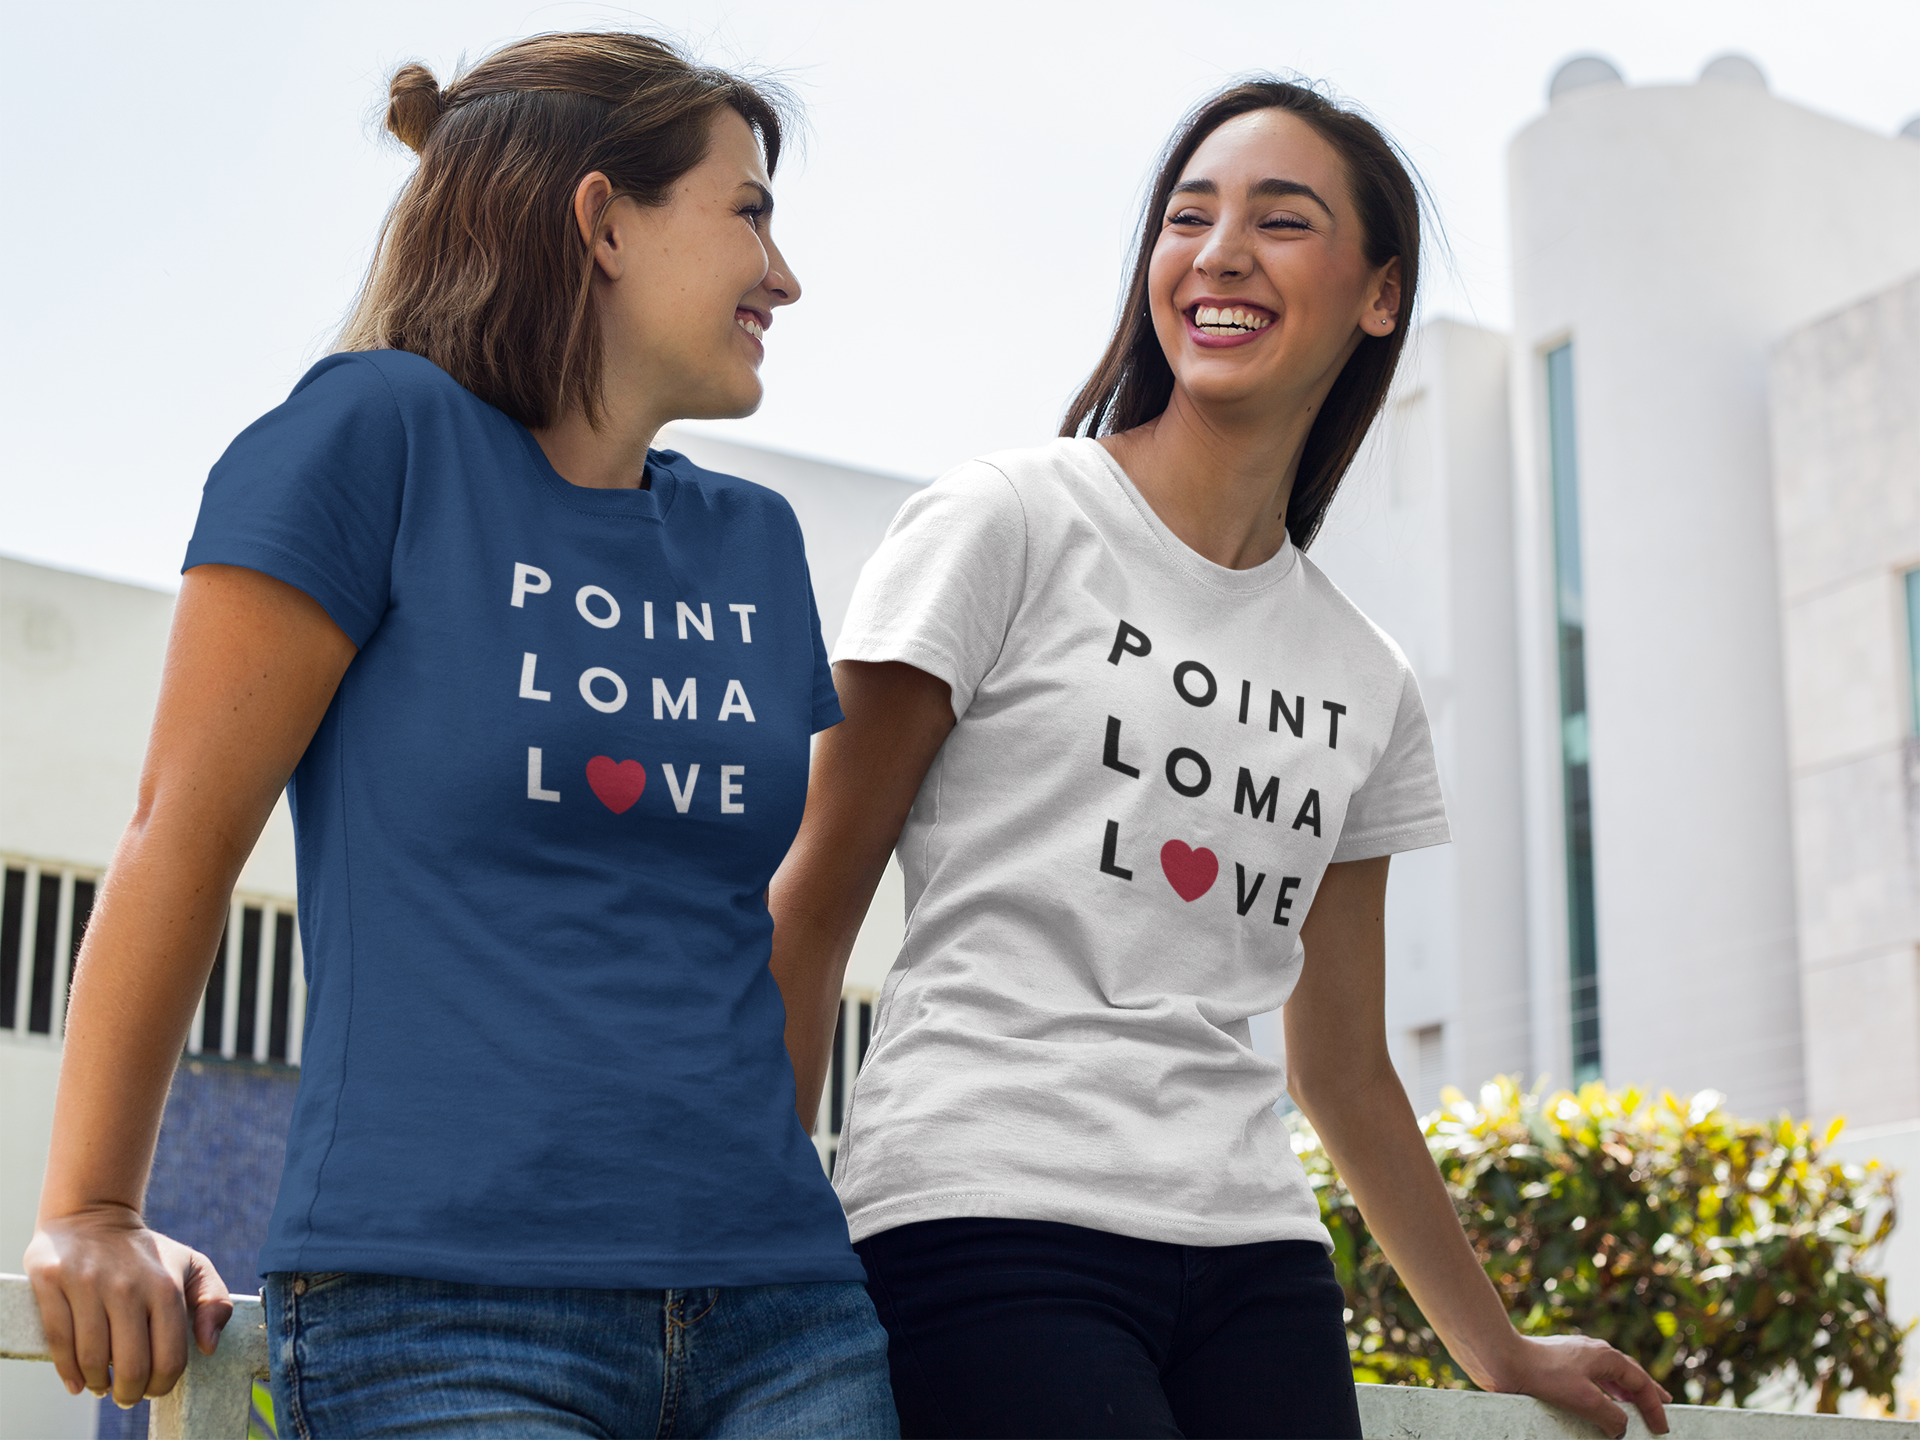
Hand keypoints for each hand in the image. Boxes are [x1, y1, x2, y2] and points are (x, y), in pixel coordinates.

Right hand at [24, 1206, 232, 1407]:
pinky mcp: (52, 1281)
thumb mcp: (193, 1266)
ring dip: (98, 1383)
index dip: (162, 1385)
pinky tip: (77, 1382)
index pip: (169, 1357)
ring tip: (102, 1385)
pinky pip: (59, 1341)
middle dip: (130, 1393)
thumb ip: (214, 1302)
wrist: (94, 1215)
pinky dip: (67, 1371)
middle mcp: (127, 1287)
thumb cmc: (148, 1253)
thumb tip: (208, 1347)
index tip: (153, 1389)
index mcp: (166, 1287)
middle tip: (127, 1395)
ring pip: (92, 1359)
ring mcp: (87, 1284)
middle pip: (131, 1366)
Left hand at [1497, 1332, 1670, 1436]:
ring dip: (1625, 1391)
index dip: (1655, 1406)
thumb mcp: (1585, 1400)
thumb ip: (1610, 1416)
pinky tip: (1602, 1400)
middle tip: (1665, 1404)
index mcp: (1606, 1355)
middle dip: (1646, 1391)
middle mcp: (1594, 1351)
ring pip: (1610, 1374)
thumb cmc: (1545, 1375)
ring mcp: (1577, 1355)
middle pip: (1629, 1373)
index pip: (1641, 1383)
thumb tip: (1622, 1428)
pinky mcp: (1561, 1363)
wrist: (1505, 1359)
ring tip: (1635, 1405)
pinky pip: (1592, 1377)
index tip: (1662, 1428)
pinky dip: (1605, 1390)